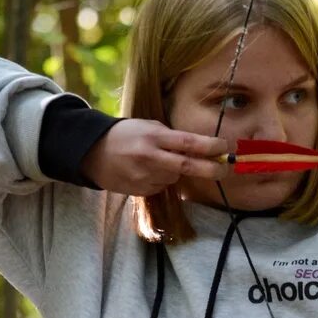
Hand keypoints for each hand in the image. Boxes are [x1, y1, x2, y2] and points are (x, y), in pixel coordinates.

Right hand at [81, 119, 229, 195]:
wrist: (91, 152)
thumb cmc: (125, 134)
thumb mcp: (147, 126)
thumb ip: (171, 137)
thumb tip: (200, 148)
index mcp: (153, 137)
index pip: (188, 142)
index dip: (211, 146)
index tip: (226, 148)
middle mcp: (150, 157)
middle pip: (188, 167)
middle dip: (212, 169)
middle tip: (226, 169)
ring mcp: (144, 177)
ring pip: (175, 178)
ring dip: (177, 171)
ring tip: (160, 160)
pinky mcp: (139, 191)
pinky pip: (161, 186)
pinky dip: (162, 179)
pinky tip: (148, 170)